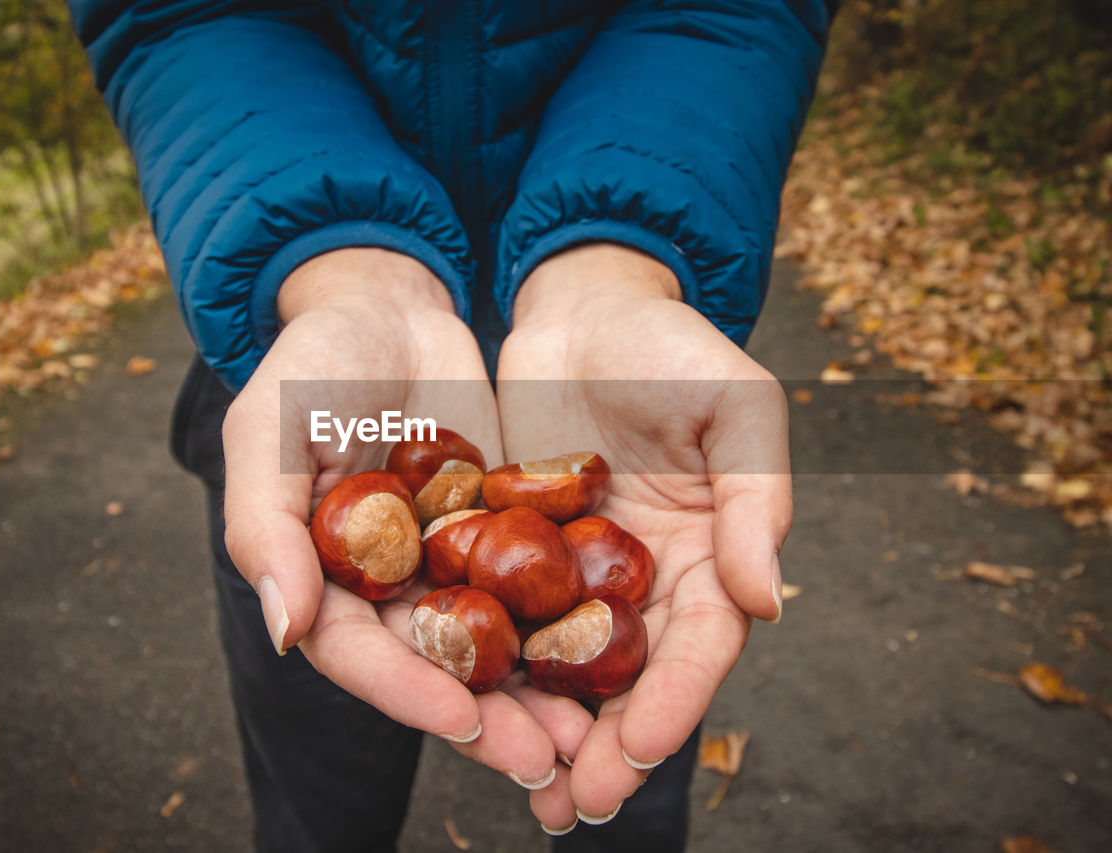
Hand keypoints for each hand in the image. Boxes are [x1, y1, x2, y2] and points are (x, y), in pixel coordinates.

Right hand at [220, 248, 583, 790]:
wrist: (392, 306)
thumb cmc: (313, 362)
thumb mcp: (269, 429)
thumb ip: (266, 526)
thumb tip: (285, 631)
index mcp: (320, 576)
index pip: (356, 651)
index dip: (403, 689)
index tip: (460, 719)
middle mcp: (383, 585)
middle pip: (430, 665)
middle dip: (481, 716)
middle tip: (539, 756)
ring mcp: (443, 563)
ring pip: (487, 642)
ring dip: (530, 691)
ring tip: (583, 731)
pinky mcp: (497, 534)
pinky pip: (531, 588)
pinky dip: (560, 624)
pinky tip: (607, 652)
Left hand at [496, 244, 791, 827]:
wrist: (583, 307)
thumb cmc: (672, 346)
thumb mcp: (735, 407)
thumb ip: (754, 500)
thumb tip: (767, 602)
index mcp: (705, 554)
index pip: (699, 644)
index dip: (675, 700)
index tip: (638, 748)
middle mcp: (641, 578)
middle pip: (628, 678)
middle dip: (606, 747)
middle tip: (573, 807)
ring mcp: (574, 571)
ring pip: (561, 667)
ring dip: (545, 729)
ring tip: (526, 792)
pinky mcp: (513, 550)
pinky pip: (499, 616)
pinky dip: (487, 665)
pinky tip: (463, 708)